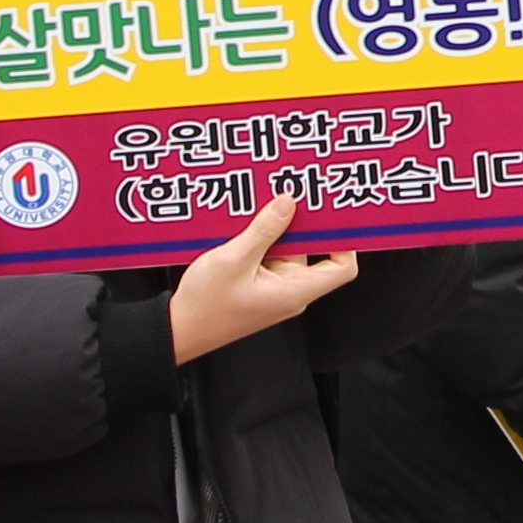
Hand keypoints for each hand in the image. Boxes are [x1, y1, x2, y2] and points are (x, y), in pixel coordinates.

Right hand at [170, 190, 361, 360]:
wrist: (178, 329)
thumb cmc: (205, 307)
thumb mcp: (234, 260)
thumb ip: (264, 231)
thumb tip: (288, 204)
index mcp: (295, 290)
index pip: (342, 268)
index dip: (344, 241)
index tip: (332, 214)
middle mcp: (290, 289)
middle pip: (313, 250)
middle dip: (302, 223)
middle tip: (290, 194)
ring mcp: (274, 287)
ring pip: (288, 248)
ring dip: (276, 228)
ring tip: (259, 206)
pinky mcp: (258, 282)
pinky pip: (269, 254)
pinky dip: (261, 238)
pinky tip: (245, 223)